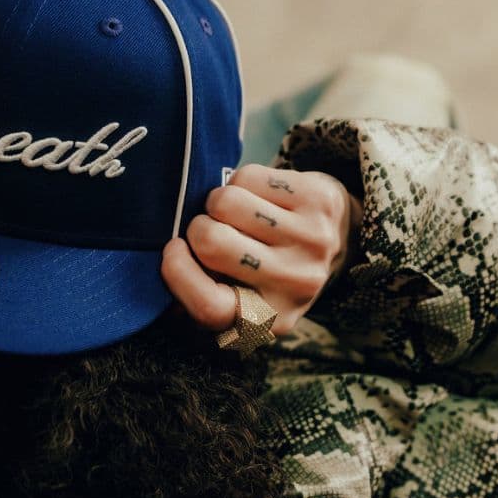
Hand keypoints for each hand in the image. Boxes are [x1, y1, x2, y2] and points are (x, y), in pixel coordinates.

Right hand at [162, 164, 362, 335]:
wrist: (335, 241)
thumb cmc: (263, 270)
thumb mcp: (234, 298)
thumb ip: (198, 290)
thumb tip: (163, 264)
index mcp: (267, 320)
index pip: (208, 306)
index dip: (178, 274)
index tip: (172, 250)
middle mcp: (296, 284)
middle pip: (212, 242)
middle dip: (198, 228)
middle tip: (210, 230)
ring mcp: (312, 241)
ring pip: (227, 202)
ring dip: (218, 202)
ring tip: (234, 214)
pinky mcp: (318, 200)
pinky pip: (248, 177)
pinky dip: (241, 183)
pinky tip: (258, 198)